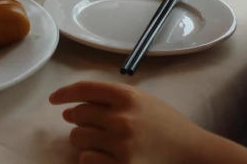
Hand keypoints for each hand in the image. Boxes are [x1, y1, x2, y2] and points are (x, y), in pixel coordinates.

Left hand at [49, 80, 207, 163]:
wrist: (191, 152)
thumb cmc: (166, 126)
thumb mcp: (142, 102)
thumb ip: (111, 101)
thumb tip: (70, 110)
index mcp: (128, 96)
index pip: (85, 89)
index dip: (65, 93)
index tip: (54, 99)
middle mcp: (122, 118)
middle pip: (78, 115)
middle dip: (77, 120)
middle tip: (89, 126)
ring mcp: (121, 145)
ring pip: (78, 139)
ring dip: (83, 140)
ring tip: (100, 142)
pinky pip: (87, 160)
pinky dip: (91, 158)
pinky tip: (106, 156)